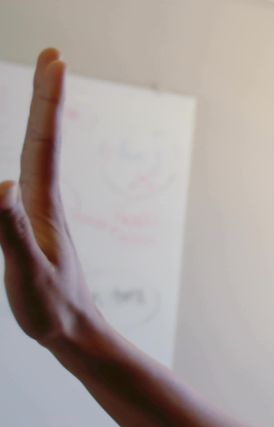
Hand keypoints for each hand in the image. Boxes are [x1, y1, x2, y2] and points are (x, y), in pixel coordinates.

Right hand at [0, 49, 102, 348]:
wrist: (75, 335)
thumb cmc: (52, 308)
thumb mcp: (27, 271)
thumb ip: (11, 231)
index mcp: (42, 204)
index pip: (43, 140)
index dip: (46, 99)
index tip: (55, 59)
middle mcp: (44, 199)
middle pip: (44, 136)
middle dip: (46, 94)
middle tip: (53, 56)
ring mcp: (41, 212)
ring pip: (38, 152)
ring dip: (40, 115)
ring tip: (46, 85)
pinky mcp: (35, 226)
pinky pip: (28, 174)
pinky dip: (30, 147)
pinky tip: (32, 145)